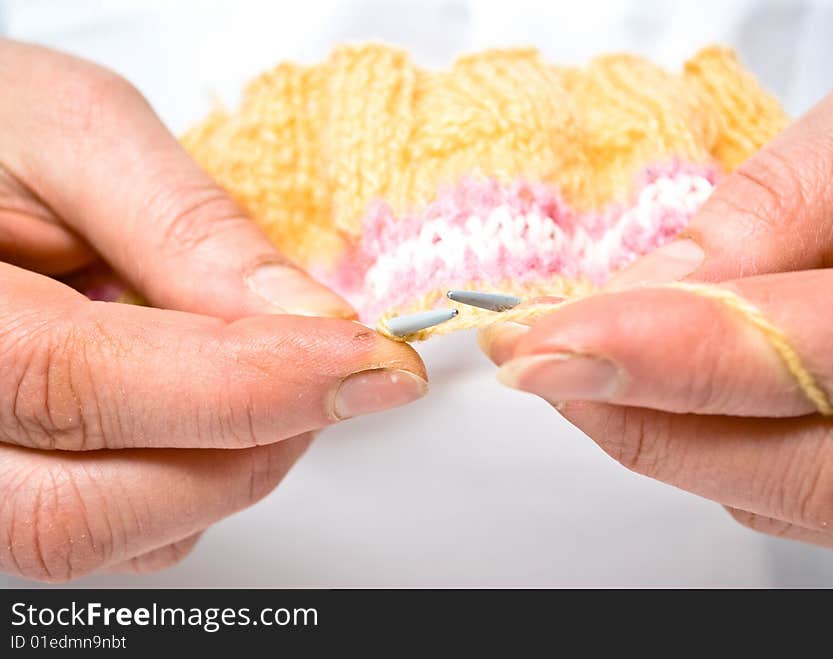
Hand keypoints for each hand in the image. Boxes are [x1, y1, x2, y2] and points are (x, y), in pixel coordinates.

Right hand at [0, 40, 426, 580]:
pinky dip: (184, 484)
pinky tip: (205, 406)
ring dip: (220, 473)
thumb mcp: (74, 138)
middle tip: (330, 376)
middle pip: (78, 510)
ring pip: (94, 538)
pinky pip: (99, 529)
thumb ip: (187, 230)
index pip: (80, 384)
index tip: (364, 361)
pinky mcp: (2, 480)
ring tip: (265, 376)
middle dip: (244, 451)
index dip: (248, 384)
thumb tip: (308, 322)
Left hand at [481, 49, 832, 550]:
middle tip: (536, 361)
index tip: (543, 346)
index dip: (661, 357)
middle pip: (794, 470)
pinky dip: (730, 444)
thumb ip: (786, 213)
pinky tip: (676, 393)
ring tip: (581, 371)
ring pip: (794, 497)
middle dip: (640, 418)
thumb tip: (653, 283)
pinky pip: (818, 491)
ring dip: (673, 437)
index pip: (810, 361)